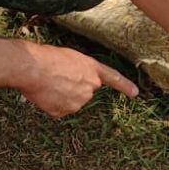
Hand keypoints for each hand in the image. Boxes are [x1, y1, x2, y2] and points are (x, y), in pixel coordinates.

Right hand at [18, 43, 138, 118]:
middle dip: (73, 87)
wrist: (33, 69)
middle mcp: (90, 87)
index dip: (125, 86)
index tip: (135, 93)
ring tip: (49, 83)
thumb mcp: (69, 58)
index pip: (113, 78)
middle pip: (85, 91)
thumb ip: (79, 71)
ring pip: (72, 101)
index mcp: (92, 69)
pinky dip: (53, 104)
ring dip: (62, 95)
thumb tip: (71, 84)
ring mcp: (79, 101)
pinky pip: (59, 109)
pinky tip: (45, 93)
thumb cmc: (47, 58)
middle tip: (56, 77)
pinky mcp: (65, 111)